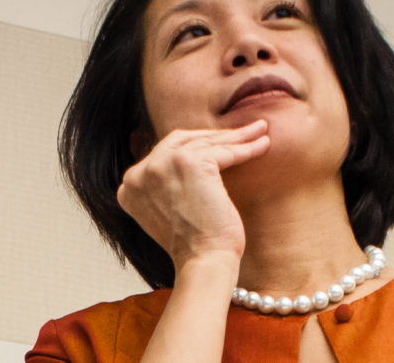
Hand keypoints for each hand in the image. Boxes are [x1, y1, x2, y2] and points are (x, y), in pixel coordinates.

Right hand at [117, 120, 269, 269]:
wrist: (204, 262)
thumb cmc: (196, 245)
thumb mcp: (169, 211)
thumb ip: (168, 186)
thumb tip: (193, 161)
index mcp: (130, 185)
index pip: (164, 152)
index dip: (194, 145)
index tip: (218, 142)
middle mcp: (140, 172)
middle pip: (184, 140)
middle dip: (216, 134)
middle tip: (244, 131)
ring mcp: (162, 165)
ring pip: (207, 142)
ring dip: (237, 136)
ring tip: (260, 131)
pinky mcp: (189, 163)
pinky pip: (225, 150)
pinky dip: (247, 147)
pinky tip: (263, 144)